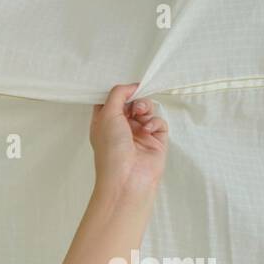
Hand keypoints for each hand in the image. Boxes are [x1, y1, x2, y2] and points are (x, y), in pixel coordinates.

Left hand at [89, 83, 168, 199]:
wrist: (127, 178)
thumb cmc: (111, 150)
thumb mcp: (107, 115)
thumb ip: (117, 95)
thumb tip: (130, 86)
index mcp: (104, 123)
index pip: (111, 101)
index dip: (118, 92)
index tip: (125, 87)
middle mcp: (121, 128)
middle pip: (132, 102)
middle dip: (135, 99)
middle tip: (134, 104)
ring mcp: (139, 134)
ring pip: (147, 110)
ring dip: (145, 108)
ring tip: (141, 116)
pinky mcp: (155, 140)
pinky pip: (159, 122)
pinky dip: (154, 122)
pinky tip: (148, 130)